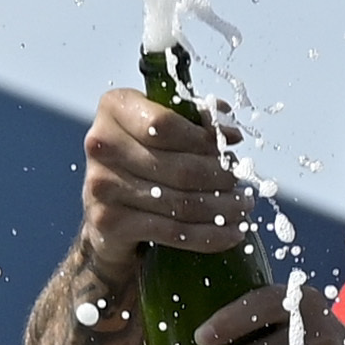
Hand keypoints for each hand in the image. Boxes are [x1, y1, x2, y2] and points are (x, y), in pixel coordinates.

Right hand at [76, 80, 258, 279]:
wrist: (107, 212)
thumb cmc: (142, 160)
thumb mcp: (162, 129)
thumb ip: (195, 120)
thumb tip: (230, 132)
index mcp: (115, 108)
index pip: (167, 123)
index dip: (205, 139)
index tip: (230, 147)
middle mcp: (101, 144)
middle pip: (180, 167)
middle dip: (220, 178)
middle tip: (239, 183)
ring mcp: (102, 186)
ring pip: (180, 202)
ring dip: (221, 208)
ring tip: (242, 208)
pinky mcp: (110, 222)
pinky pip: (172, 231)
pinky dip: (209, 236)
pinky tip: (231, 233)